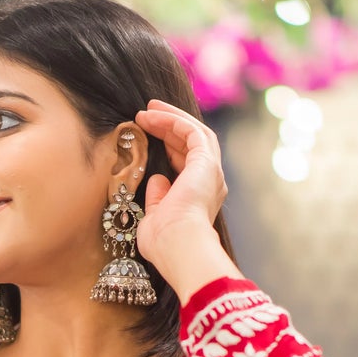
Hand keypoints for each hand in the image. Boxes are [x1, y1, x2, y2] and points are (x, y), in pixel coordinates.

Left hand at [133, 101, 229, 289]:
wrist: (179, 247)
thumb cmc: (164, 244)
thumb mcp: (155, 218)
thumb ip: (157, 198)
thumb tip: (157, 179)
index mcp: (198, 196)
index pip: (185, 162)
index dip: (167, 144)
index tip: (146, 133)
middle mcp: (210, 182)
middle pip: (191, 143)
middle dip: (169, 126)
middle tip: (147, 113)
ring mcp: (211, 171)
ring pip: (195, 133)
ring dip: (171, 118)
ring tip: (148, 109)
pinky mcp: (207, 163)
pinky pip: (191, 131)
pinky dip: (173, 120)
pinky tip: (153, 115)